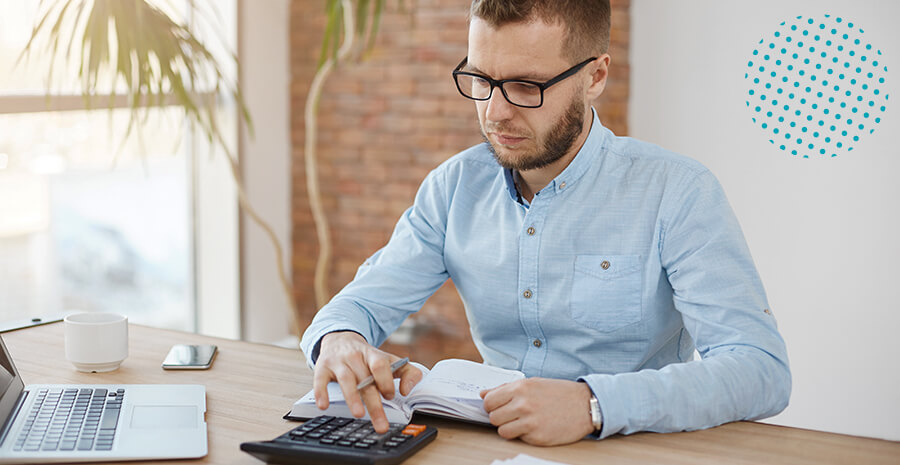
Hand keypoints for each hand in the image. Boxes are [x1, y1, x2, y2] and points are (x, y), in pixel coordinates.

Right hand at [312, 331, 422, 432]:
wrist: (341, 338)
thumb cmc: (368, 357)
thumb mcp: (389, 360)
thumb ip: (408, 372)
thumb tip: (406, 391)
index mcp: (374, 355)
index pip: (381, 365)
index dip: (386, 381)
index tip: (390, 396)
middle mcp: (356, 357)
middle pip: (366, 381)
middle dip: (375, 404)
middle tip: (381, 425)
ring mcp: (339, 362)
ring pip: (346, 380)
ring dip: (352, 398)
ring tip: (359, 414)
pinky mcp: (322, 367)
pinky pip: (320, 380)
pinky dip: (321, 392)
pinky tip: (324, 405)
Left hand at [480, 378, 594, 445]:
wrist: (586, 405)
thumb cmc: (559, 393)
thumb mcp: (533, 383)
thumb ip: (506, 389)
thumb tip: (483, 394)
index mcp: (520, 388)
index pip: (489, 401)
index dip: (492, 405)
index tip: (500, 406)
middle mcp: (523, 404)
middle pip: (493, 417)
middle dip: (500, 417)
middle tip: (513, 415)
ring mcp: (530, 422)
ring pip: (502, 430)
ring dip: (509, 428)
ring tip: (523, 422)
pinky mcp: (537, 437)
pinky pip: (518, 439)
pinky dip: (523, 435)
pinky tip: (535, 427)